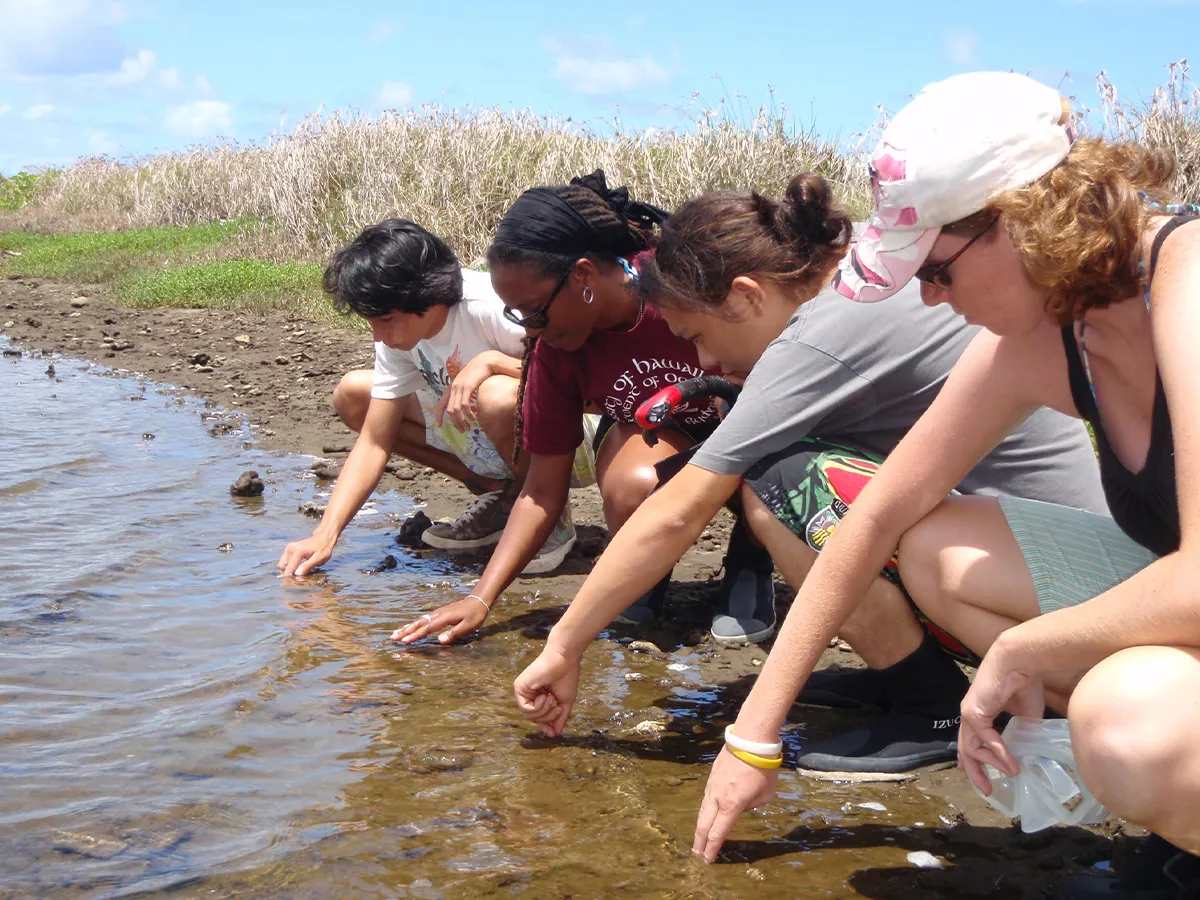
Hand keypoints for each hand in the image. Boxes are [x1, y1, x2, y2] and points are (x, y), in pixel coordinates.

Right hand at [278, 534, 334, 576]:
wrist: (323, 538)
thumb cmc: (323, 549)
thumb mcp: (319, 558)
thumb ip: (308, 566)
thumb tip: (297, 574)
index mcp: (298, 551)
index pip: (289, 568)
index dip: (289, 577)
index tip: (290, 584)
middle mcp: (291, 548)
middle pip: (284, 567)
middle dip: (289, 574)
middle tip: (296, 579)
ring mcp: (289, 548)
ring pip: (283, 564)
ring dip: (289, 570)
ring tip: (298, 573)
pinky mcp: (289, 549)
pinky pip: (285, 561)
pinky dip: (290, 566)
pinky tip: (297, 568)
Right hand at [390, 596, 490, 645]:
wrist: (478, 600)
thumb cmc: (475, 615)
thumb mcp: (468, 626)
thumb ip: (454, 633)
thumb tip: (440, 640)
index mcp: (444, 618)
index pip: (427, 628)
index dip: (415, 635)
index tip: (405, 641)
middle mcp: (438, 614)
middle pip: (419, 623)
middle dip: (406, 631)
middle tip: (393, 638)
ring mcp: (437, 613)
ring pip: (419, 621)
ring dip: (407, 627)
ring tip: (395, 634)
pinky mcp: (438, 613)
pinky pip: (423, 619)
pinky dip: (414, 624)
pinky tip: (408, 628)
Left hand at [436, 356, 493, 431]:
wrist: (486, 360)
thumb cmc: (480, 372)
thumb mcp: (469, 382)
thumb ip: (465, 391)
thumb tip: (467, 404)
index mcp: (452, 387)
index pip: (441, 403)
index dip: (439, 415)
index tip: (438, 425)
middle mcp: (453, 387)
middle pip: (449, 410)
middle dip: (455, 422)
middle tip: (462, 430)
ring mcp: (460, 387)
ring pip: (456, 409)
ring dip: (461, 421)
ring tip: (468, 427)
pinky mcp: (467, 387)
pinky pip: (465, 405)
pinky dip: (468, 414)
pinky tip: (473, 418)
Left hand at [513, 645, 580, 736]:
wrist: (564, 660)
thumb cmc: (566, 676)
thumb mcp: (565, 702)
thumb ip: (559, 718)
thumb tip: (556, 734)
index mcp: (540, 695)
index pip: (539, 716)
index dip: (545, 725)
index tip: (553, 733)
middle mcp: (530, 693)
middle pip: (534, 718)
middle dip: (548, 718)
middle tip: (558, 709)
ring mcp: (523, 690)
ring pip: (529, 716)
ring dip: (544, 712)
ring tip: (552, 699)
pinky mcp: (519, 687)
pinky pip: (525, 708)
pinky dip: (537, 707)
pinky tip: (544, 697)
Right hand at [693, 746, 778, 862]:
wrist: (751, 741)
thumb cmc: (763, 769)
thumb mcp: (765, 795)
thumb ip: (752, 806)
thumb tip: (742, 806)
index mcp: (732, 805)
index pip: (718, 833)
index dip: (711, 848)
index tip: (707, 860)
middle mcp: (718, 798)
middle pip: (704, 824)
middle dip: (699, 842)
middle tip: (696, 856)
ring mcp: (712, 786)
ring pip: (702, 810)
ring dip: (700, 826)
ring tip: (698, 838)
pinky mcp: (711, 776)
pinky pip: (706, 798)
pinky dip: (704, 810)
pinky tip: (705, 815)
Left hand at [958, 640, 1045, 794]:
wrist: (1020, 662)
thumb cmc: (1025, 683)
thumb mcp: (1025, 716)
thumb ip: (1020, 735)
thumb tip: (1025, 754)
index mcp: (981, 712)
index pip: (971, 739)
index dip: (972, 757)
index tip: (973, 772)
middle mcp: (971, 713)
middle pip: (966, 748)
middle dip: (975, 771)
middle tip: (987, 790)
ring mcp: (969, 712)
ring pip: (972, 747)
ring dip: (992, 764)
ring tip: (1012, 773)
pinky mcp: (973, 712)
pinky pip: (984, 739)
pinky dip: (998, 753)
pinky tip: (1011, 763)